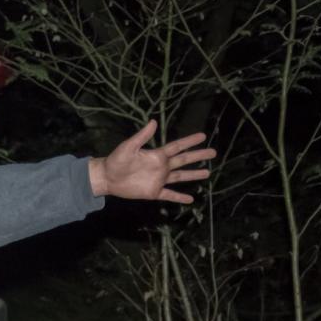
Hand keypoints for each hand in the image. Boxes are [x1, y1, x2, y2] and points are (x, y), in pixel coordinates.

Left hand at [88, 120, 213, 202]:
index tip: (203, 136)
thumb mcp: (129, 147)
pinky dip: (179, 197)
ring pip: (181, 177)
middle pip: (184, 160)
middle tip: (213, 152)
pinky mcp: (154, 192)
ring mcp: (159, 180)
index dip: (190, 141)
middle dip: (198, 156)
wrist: (107, 177)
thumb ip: (142, 136)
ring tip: (208, 173)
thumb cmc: (116, 160)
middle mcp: (161, 166)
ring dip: (194, 175)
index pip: (177, 147)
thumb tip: (153, 121)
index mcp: (157, 155)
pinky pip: (169, 195)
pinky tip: (190, 199)